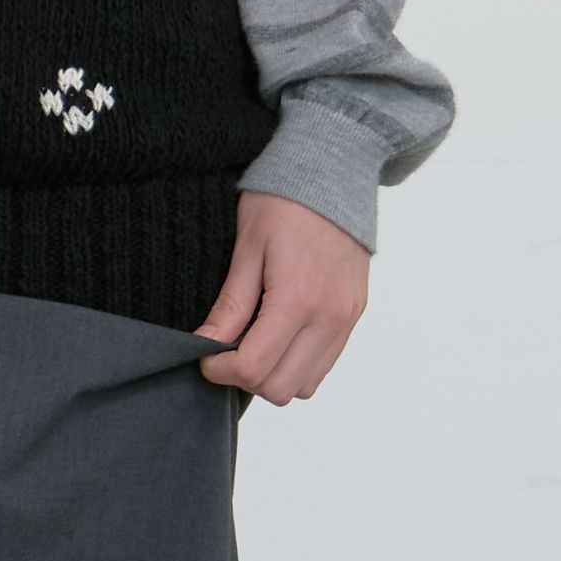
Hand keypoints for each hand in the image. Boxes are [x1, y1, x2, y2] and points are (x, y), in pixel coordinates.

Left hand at [193, 192, 367, 401]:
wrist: (336, 171)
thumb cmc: (285, 200)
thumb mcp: (247, 248)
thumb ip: (230, 305)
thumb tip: (206, 344)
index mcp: (298, 300)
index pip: (255, 368)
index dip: (221, 370)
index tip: (206, 355)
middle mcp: (329, 317)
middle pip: (282, 389)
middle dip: (247, 378)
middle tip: (227, 350)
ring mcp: (347, 319)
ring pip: (306, 385)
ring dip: (275, 374)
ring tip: (255, 341)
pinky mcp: (355, 314)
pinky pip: (326, 362)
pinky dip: (299, 362)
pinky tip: (280, 334)